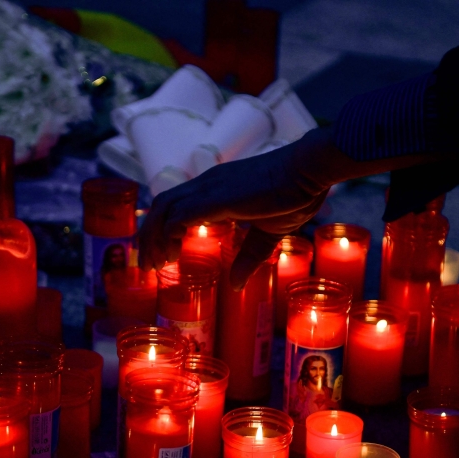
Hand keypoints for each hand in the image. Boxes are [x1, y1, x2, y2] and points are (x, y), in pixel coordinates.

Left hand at [139, 127, 351, 288]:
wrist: (309, 170)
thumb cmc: (295, 194)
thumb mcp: (268, 233)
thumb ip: (249, 257)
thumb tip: (235, 285)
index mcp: (215, 188)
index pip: (175, 203)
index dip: (162, 228)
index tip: (163, 254)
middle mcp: (205, 184)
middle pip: (161, 205)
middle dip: (149, 236)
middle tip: (149, 265)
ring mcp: (208, 188)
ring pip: (163, 209)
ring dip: (154, 237)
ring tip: (155, 264)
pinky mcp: (214, 198)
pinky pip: (178, 215)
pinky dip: (169, 234)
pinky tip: (172, 253)